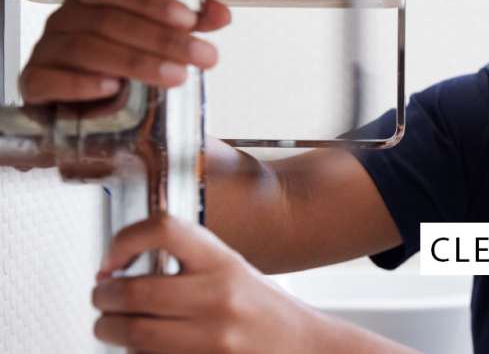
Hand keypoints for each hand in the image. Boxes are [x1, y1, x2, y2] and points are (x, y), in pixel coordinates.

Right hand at [19, 0, 229, 104]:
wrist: (90, 112)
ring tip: (176, 77)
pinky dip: (81, 83)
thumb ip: (187, 26)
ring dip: (135, 62)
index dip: (151, 0)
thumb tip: (221, 14)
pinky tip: (112, 89)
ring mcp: (47, 51)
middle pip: (108, 21)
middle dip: (161, 38)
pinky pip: (49, 79)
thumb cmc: (121, 67)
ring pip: (85, 49)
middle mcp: (66, 20)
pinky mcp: (35, 84)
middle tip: (201, 56)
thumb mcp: (156, 43)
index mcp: (92, 0)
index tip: (190, 20)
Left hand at [91, 215, 319, 352]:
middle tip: (102, 297)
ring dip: (109, 330)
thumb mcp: (232, 270)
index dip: (124, 240)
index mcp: (224, 262)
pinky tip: (142, 347)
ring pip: (133, 333)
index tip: (112, 259)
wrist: (303, 346)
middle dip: (103, 297)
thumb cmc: (264, 310)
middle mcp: (219, 298)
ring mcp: (213, 338)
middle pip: (133, 291)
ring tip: (112, 325)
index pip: (165, 230)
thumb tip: (118, 268)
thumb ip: (187, 264)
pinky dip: (135, 353)